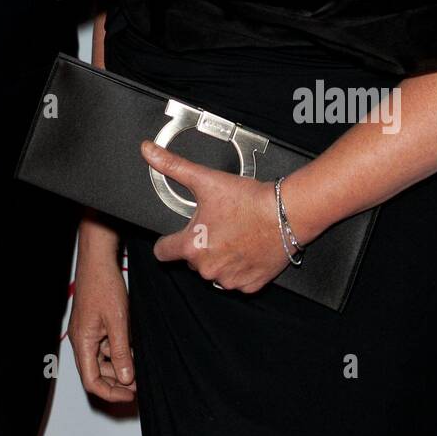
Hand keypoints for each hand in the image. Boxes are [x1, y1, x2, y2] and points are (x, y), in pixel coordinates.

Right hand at [67, 248, 135, 403]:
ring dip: (120, 365)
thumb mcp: (118, 322)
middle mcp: (81, 341)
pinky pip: (104, 346)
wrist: (98, 261)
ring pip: (102, 361)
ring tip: (139, 360)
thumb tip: (126, 379)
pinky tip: (132, 345)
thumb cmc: (103, 285)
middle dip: (118, 380)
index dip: (111, 393)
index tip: (131, 394)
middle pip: (97, 373)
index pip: (92, 381)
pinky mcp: (93, 325)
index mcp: (83, 343)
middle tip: (140, 381)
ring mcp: (87, 333)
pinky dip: (118, 350)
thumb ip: (120, 352)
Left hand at [141, 140, 289, 292]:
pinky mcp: (250, 285)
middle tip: (216, 225)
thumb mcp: (206, 179)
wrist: (287, 212)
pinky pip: (237, 280)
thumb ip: (173, 166)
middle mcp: (208, 268)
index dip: (167, 241)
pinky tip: (246, 248)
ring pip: (214, 270)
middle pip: (192, 259)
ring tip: (233, 235)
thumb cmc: (249, 200)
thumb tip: (149, 151)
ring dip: (219, 257)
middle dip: (200, 244)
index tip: (175, 235)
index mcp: (192, 246)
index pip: (162, 252)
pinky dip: (240, 267)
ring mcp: (230, 279)